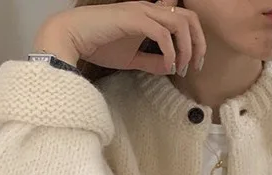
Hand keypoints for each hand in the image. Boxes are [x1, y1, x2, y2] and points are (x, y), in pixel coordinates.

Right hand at [34, 0, 206, 76]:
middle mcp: (149, 8)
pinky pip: (162, 33)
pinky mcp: (134, 19)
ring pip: (180, 23)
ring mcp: (142, 11)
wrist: (72, 36)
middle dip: (198, 43)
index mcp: (150, 14)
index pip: (184, 19)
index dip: (195, 41)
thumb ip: (151, 62)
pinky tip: (168, 65)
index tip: (192, 65)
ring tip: (182, 68)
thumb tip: (170, 68)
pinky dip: (170, 51)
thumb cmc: (98, 45)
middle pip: (189, 18)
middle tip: (195, 67)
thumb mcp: (132, 58)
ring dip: (186, 48)